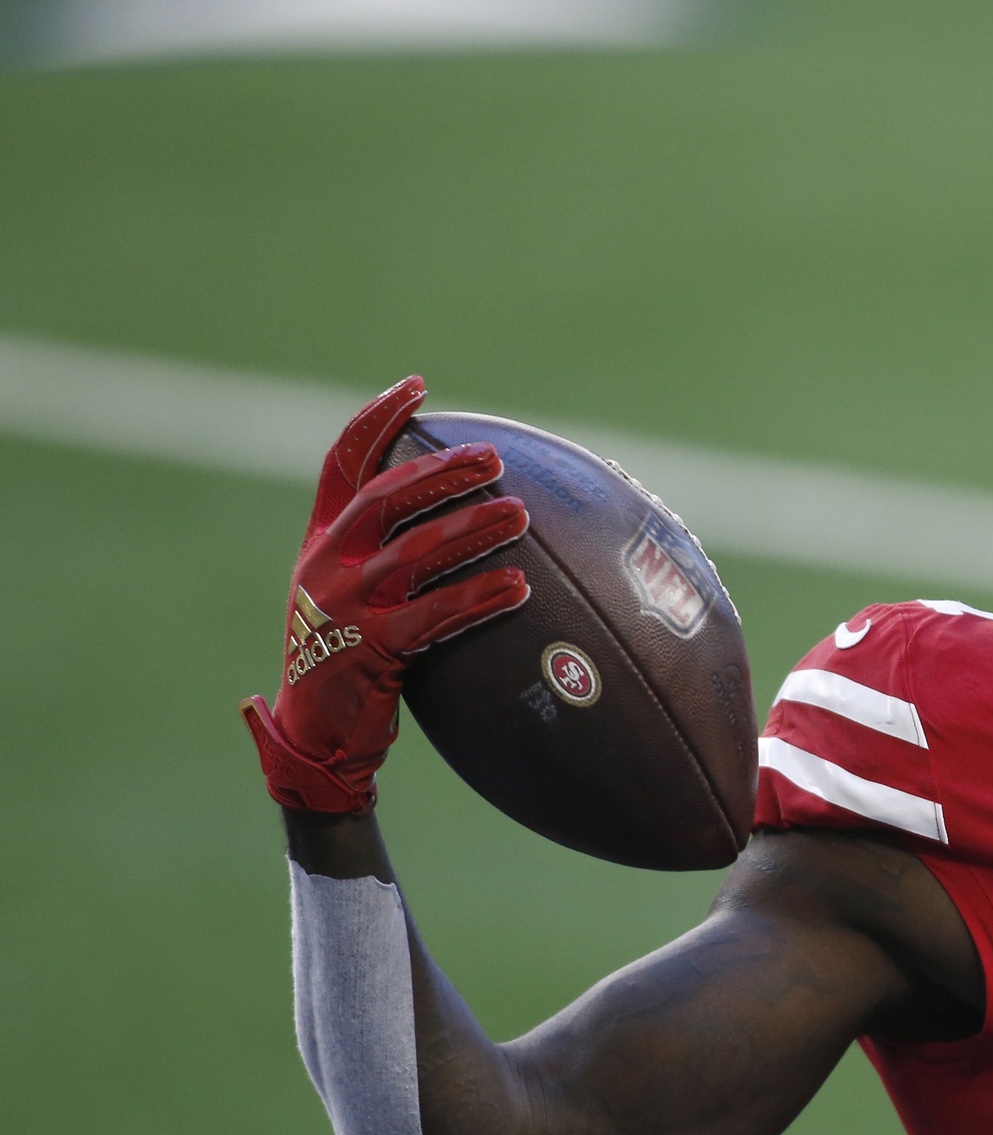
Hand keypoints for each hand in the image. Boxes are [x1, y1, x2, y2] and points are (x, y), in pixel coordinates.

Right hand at [240, 376, 531, 811]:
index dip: (375, 421)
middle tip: (492, 457)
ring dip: (472, 530)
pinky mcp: (368, 649)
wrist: (315, 735)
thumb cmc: (350, 662)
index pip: (341, 464)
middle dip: (439, 471)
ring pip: (414, 552)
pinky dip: (478, 597)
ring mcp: (343, 605)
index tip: (416, 386)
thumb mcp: (357, 598)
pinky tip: (519, 587)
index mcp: (321, 542)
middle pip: (385, 499)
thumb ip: (391, 557)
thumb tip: (467, 517)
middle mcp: (326, 564)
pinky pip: (434, 615)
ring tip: (521, 514)